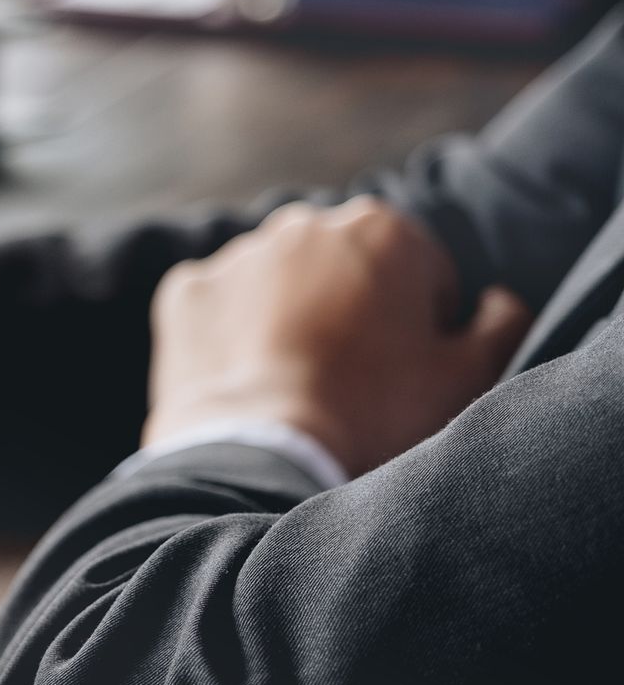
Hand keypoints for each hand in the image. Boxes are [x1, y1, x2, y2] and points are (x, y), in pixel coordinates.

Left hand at [144, 198, 533, 474]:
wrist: (263, 460)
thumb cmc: (374, 417)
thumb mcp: (467, 376)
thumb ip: (501, 323)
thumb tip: (495, 301)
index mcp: (384, 228)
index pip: (419, 275)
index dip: (420, 330)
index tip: (402, 376)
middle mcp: (304, 224)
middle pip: (343, 271)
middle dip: (349, 313)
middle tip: (346, 383)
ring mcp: (237, 256)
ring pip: (275, 285)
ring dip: (286, 319)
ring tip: (291, 387)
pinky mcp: (184, 294)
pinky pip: (215, 309)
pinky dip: (226, 338)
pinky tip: (243, 383)